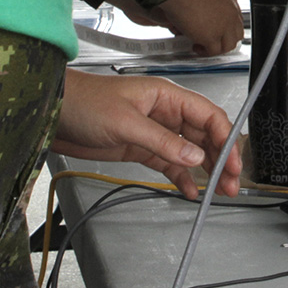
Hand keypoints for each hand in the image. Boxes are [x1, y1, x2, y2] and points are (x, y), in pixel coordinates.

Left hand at [52, 69, 240, 197]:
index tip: (233, 162)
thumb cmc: (85, 102)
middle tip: (231, 183)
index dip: (226, 138)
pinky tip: (190, 190)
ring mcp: (154, 131)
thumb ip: (162, 141)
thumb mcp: (126, 122)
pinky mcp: (140, 147)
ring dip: (206, 170)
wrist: (54, 113)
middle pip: (204, 135)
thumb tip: (195, 156)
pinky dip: (182, 176)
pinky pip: (169, 163)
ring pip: (190, 151)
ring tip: (219, 190)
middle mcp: (165, 112)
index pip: (208, 115)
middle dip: (222, 158)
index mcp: (167, 96)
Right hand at [111, 0, 243, 55]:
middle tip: (213, 41)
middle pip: (236, 34)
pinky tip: (196, 47)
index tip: (217, 30)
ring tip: (203, 46)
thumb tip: (205, 4)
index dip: (227, 27)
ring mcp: (223, 26)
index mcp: (230, 0)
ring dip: (217, 48)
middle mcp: (231, 14)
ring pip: (228, 45)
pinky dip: (205, 52)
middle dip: (225, 39)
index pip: (236, 19)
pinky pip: (213, 52)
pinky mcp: (212, 37)